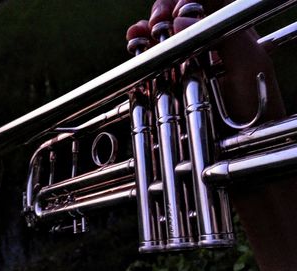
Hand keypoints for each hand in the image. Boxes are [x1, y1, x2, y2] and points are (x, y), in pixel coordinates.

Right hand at [149, 0, 284, 129]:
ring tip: (136, 34)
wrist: (241, 142)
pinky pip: (151, 60)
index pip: (203, 2)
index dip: (183, 1)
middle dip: (160, 14)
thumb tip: (178, 22)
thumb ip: (224, 37)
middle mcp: (204, 43)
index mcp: (227, 30)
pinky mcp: (170, 80)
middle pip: (176, 15)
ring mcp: (185, 61)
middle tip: (154, 24)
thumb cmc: (254, 105)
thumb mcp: (250, 65)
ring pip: (160, 37)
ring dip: (145, 32)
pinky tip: (134, 49)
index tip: (174, 14)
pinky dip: (140, 53)